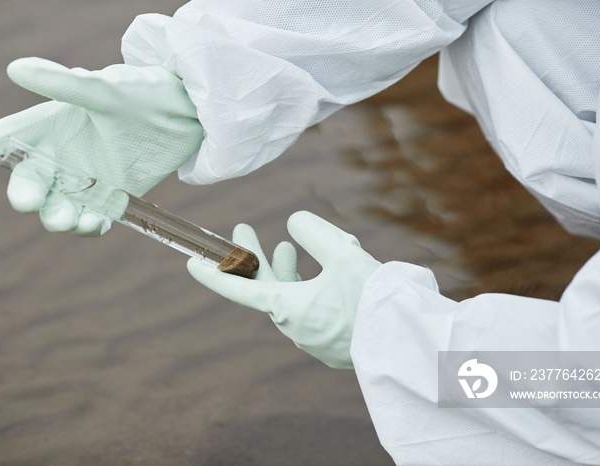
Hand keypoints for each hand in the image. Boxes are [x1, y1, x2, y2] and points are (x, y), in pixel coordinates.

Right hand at [0, 57, 202, 235]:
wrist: (188, 117)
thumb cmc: (143, 95)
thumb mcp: (104, 90)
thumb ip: (63, 84)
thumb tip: (15, 68)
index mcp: (54, 125)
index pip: (9, 136)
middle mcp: (64, 154)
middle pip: (29, 182)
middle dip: (25, 195)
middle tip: (32, 202)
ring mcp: (87, 178)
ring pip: (57, 206)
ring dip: (58, 217)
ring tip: (73, 219)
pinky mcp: (113, 196)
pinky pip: (91, 219)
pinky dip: (89, 226)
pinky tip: (94, 224)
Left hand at [187, 211, 381, 368]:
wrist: (409, 345)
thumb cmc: (374, 299)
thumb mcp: (344, 253)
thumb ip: (313, 231)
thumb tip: (294, 223)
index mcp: (287, 308)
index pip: (238, 289)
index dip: (213, 273)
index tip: (190, 262)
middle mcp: (295, 328)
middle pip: (265, 287)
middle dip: (254, 256)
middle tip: (243, 228)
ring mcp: (314, 340)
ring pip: (290, 298)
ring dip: (285, 270)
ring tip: (287, 247)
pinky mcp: (333, 346)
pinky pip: (311, 311)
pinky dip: (309, 288)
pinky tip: (323, 275)